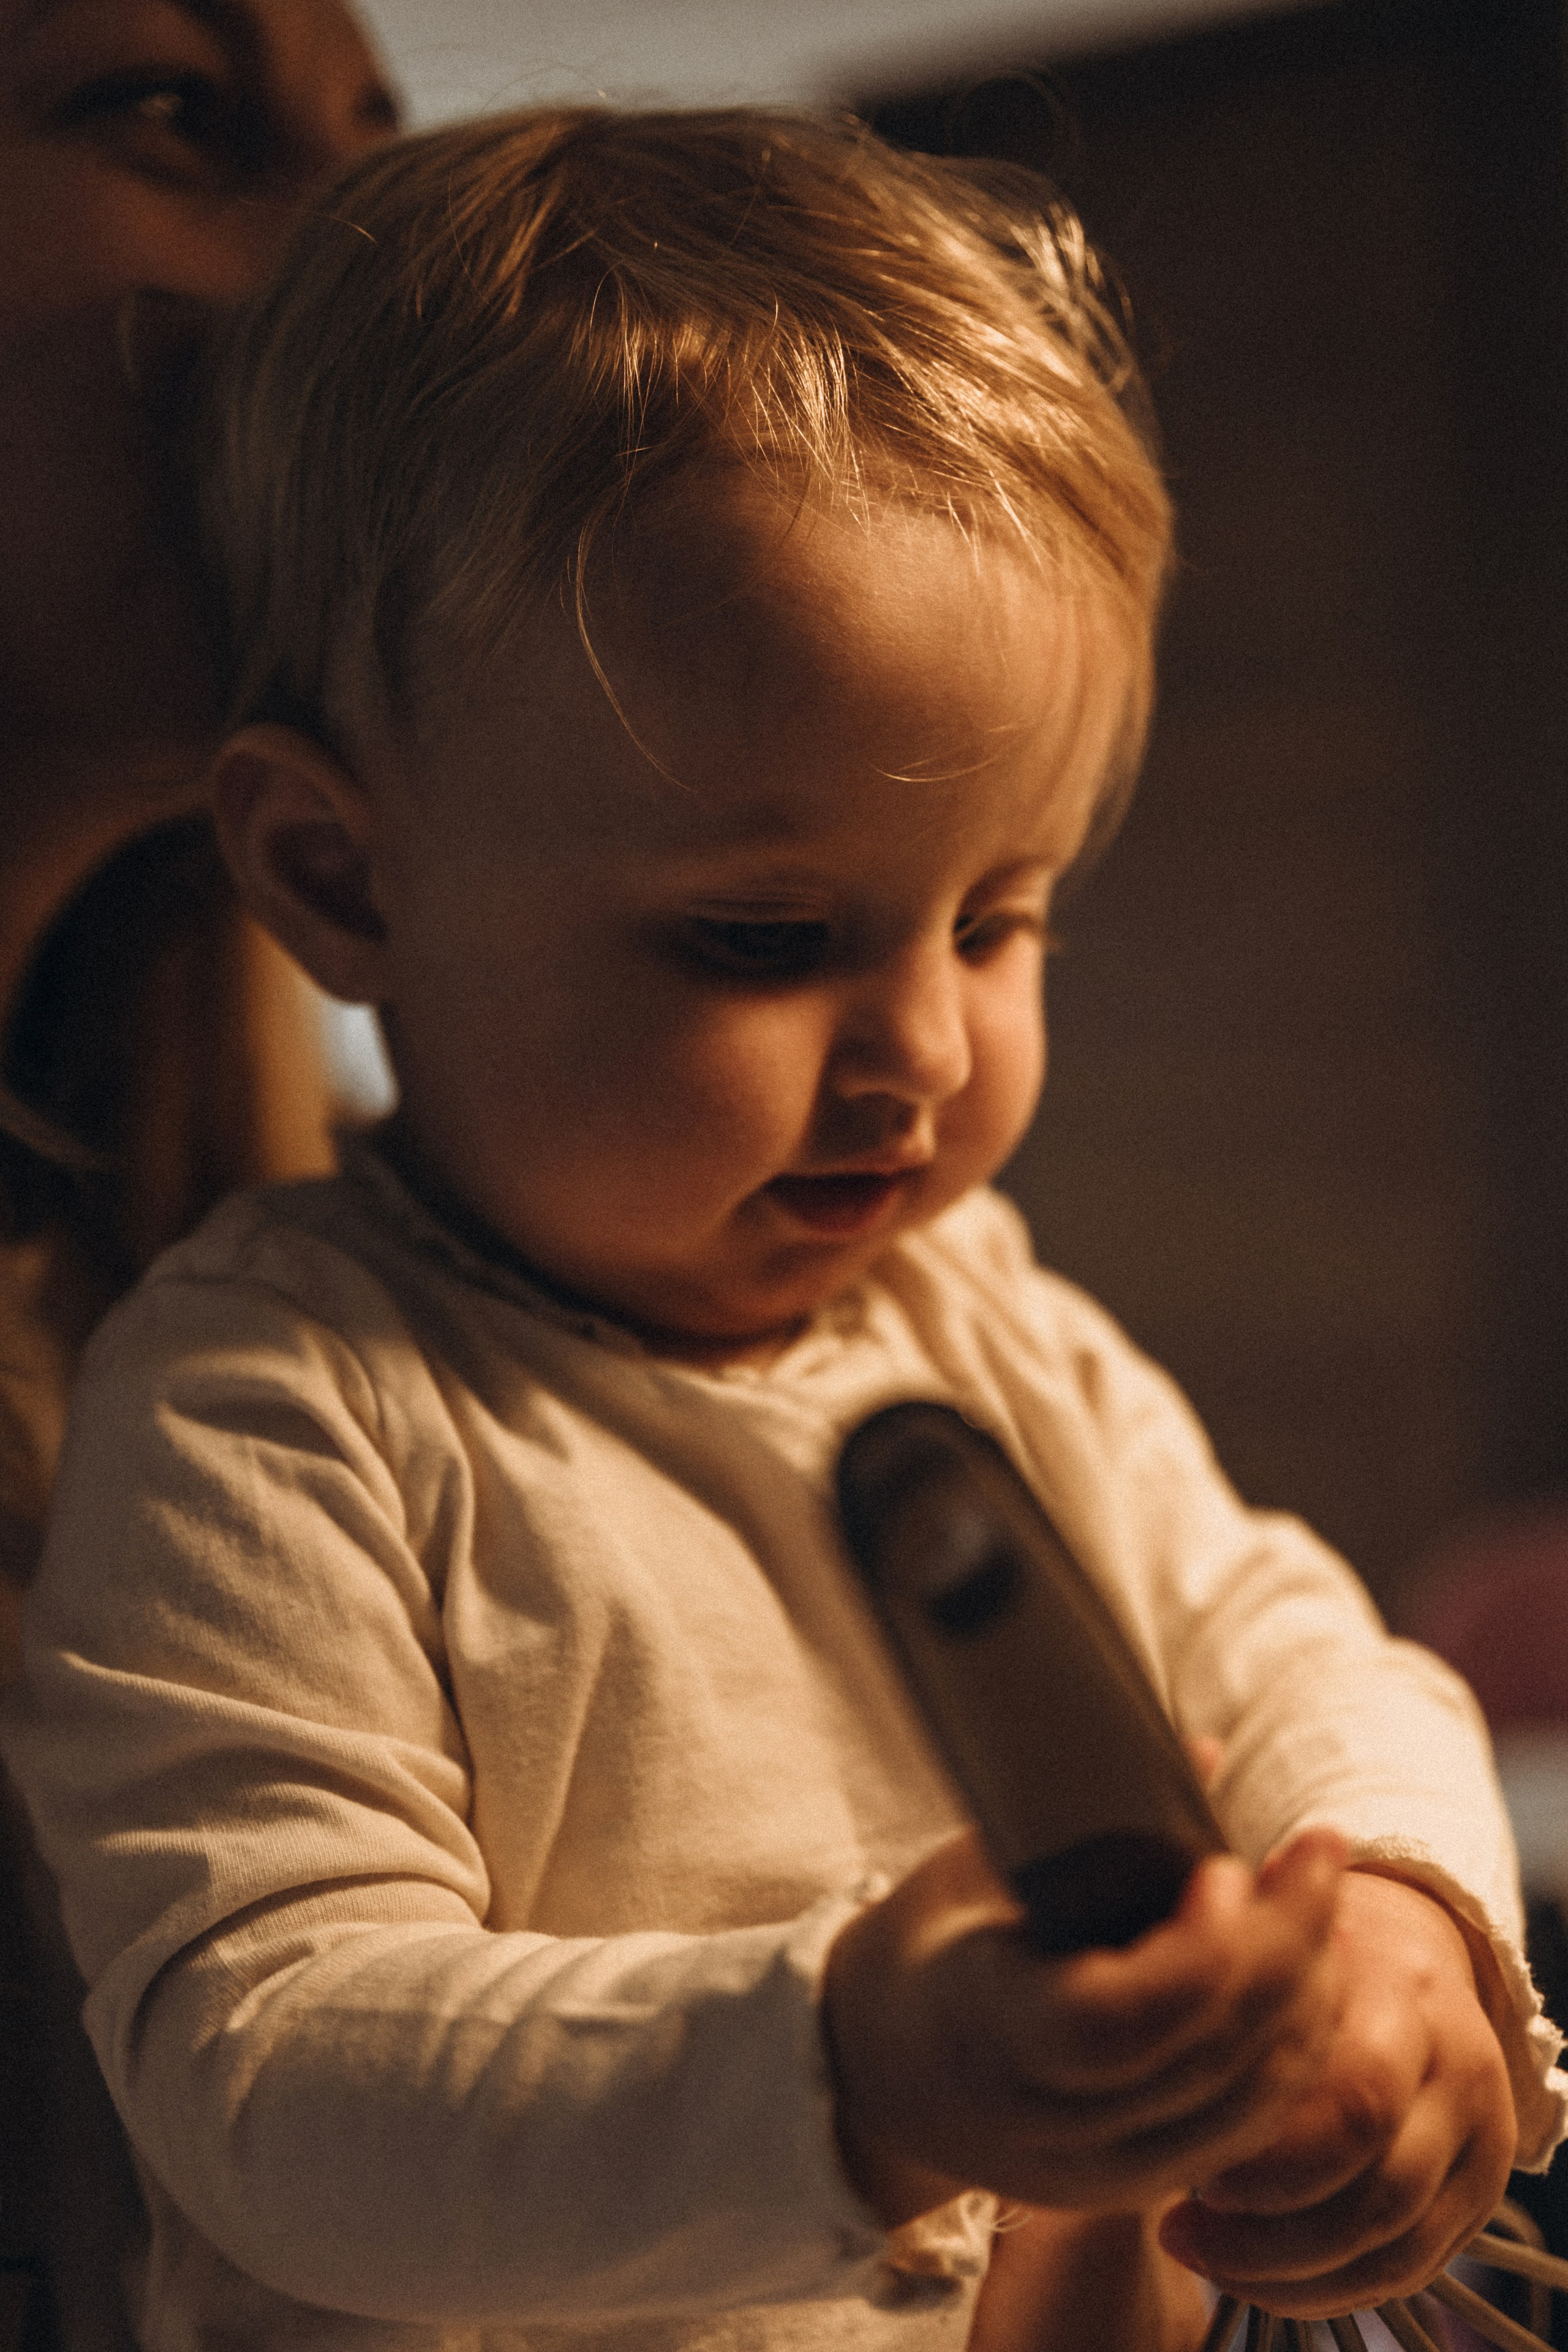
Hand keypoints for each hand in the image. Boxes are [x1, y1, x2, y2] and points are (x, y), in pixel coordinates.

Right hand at [821, 1823, 1347, 2224]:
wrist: (886, 2073)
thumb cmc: (930, 1946)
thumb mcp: (971, 1872)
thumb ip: (1078, 1822)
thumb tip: (1200, 1751)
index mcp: (985, 2037)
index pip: (1115, 2024)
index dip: (1193, 1952)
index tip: (1224, 1867)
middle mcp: (1053, 2127)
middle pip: (1209, 2059)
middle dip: (1288, 1946)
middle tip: (1317, 1849)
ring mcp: (1106, 2171)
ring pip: (1252, 2098)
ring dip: (1311, 1990)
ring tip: (1323, 1891)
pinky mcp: (1148, 2183)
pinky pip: (1254, 2122)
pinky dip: (1298, 2040)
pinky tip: (1313, 1964)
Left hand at [1158, 1871, 1516, 2316]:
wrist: (1409, 1958)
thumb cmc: (1310, 1951)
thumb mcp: (1273, 1944)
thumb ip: (1230, 1993)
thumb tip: (1148, 2043)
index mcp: (1403, 1994)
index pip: (1356, 2098)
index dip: (1270, 2156)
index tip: (1186, 2166)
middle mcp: (1456, 2067)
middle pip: (1380, 2186)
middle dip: (1271, 2230)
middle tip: (1179, 2226)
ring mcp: (1478, 2137)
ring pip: (1393, 2244)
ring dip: (1287, 2271)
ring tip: (1200, 2251)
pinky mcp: (1476, 2193)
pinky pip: (1404, 2269)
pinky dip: (1325, 2288)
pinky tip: (1251, 2274)